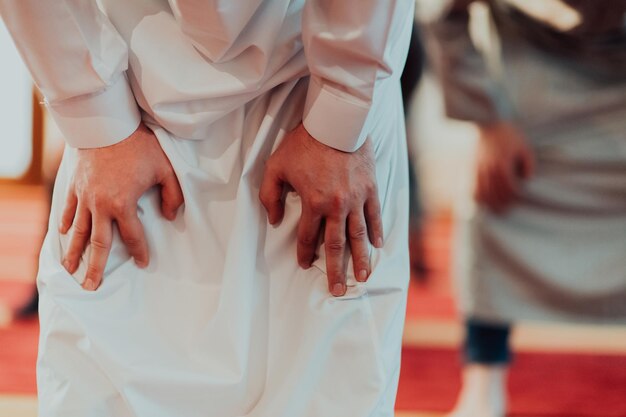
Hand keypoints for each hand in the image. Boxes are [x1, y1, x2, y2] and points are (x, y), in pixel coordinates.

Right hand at [60, 123, 183, 290]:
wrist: (106, 124)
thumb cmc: (139, 146)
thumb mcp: (165, 169)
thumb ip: (173, 196)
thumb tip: (171, 217)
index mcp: (122, 204)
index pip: (132, 236)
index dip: (140, 251)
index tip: (143, 263)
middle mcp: (100, 206)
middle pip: (98, 243)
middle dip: (95, 267)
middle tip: (91, 286)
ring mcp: (84, 197)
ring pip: (78, 231)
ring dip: (74, 252)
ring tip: (70, 270)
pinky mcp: (74, 185)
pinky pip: (68, 209)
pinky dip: (66, 222)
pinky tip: (65, 235)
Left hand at [259, 123, 382, 296]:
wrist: (335, 122)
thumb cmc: (303, 143)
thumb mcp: (276, 166)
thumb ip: (270, 196)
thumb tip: (273, 220)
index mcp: (313, 203)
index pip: (307, 237)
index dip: (304, 254)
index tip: (305, 265)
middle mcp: (336, 206)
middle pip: (336, 245)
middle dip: (336, 270)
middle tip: (339, 291)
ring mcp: (357, 198)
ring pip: (359, 235)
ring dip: (361, 258)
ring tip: (363, 277)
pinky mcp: (371, 188)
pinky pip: (375, 215)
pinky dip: (377, 231)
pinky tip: (377, 245)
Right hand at [474, 121, 534, 212]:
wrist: (479, 121)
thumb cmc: (503, 133)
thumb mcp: (521, 143)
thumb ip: (528, 161)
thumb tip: (526, 178)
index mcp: (503, 163)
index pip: (509, 189)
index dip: (514, 199)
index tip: (516, 202)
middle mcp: (488, 168)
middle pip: (495, 195)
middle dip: (502, 205)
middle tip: (506, 210)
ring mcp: (475, 169)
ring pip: (482, 194)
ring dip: (489, 204)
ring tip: (495, 209)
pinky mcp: (467, 169)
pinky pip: (470, 187)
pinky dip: (476, 197)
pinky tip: (481, 201)